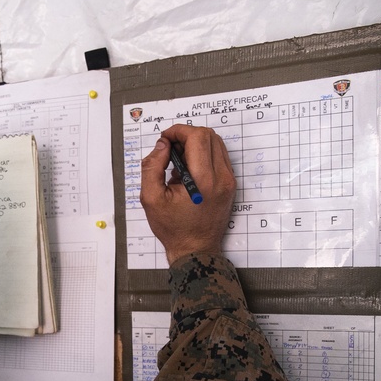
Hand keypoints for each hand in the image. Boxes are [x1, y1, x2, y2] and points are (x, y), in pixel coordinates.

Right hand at [139, 125, 235, 264]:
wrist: (195, 249)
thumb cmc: (174, 229)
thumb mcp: (151, 199)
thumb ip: (152, 167)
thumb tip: (162, 145)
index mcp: (203, 181)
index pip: (197, 137)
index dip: (178, 131)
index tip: (165, 139)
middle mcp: (221, 178)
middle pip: (208, 136)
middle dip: (186, 135)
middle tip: (169, 149)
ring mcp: (229, 180)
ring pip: (216, 143)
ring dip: (195, 143)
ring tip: (178, 161)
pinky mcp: (230, 184)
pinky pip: (219, 156)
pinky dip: (203, 154)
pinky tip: (188, 170)